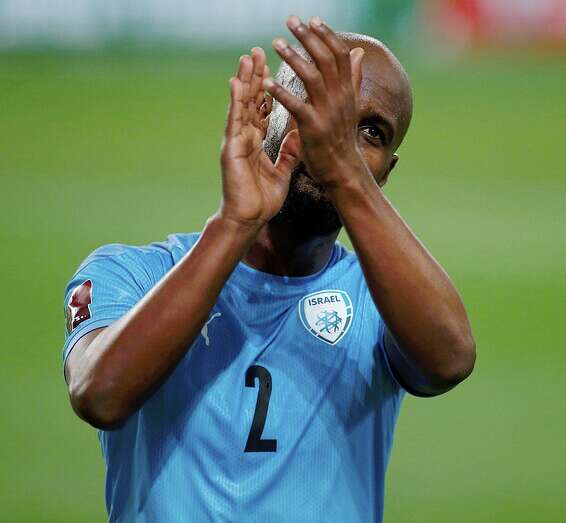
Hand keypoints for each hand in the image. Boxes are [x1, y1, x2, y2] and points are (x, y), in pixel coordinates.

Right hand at [219, 47, 299, 228]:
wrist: (249, 219)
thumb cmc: (262, 199)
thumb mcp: (282, 171)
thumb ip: (289, 152)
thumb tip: (298, 135)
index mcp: (256, 141)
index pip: (262, 109)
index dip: (267, 88)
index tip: (272, 68)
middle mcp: (244, 137)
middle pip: (251, 101)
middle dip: (256, 76)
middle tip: (260, 51)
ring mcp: (236, 141)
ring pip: (240, 105)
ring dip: (244, 80)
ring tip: (248, 57)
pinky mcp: (231, 149)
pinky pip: (234, 121)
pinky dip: (236, 101)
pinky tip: (236, 82)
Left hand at [263, 16, 365, 187]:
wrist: (343, 170)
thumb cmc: (342, 138)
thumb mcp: (351, 105)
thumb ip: (352, 78)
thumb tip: (358, 52)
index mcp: (347, 91)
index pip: (340, 55)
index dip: (327, 35)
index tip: (312, 20)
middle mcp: (340, 98)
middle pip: (326, 59)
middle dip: (308, 37)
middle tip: (291, 21)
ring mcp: (327, 112)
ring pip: (312, 76)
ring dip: (294, 57)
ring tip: (276, 43)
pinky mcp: (313, 128)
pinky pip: (296, 105)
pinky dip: (281, 92)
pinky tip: (267, 83)